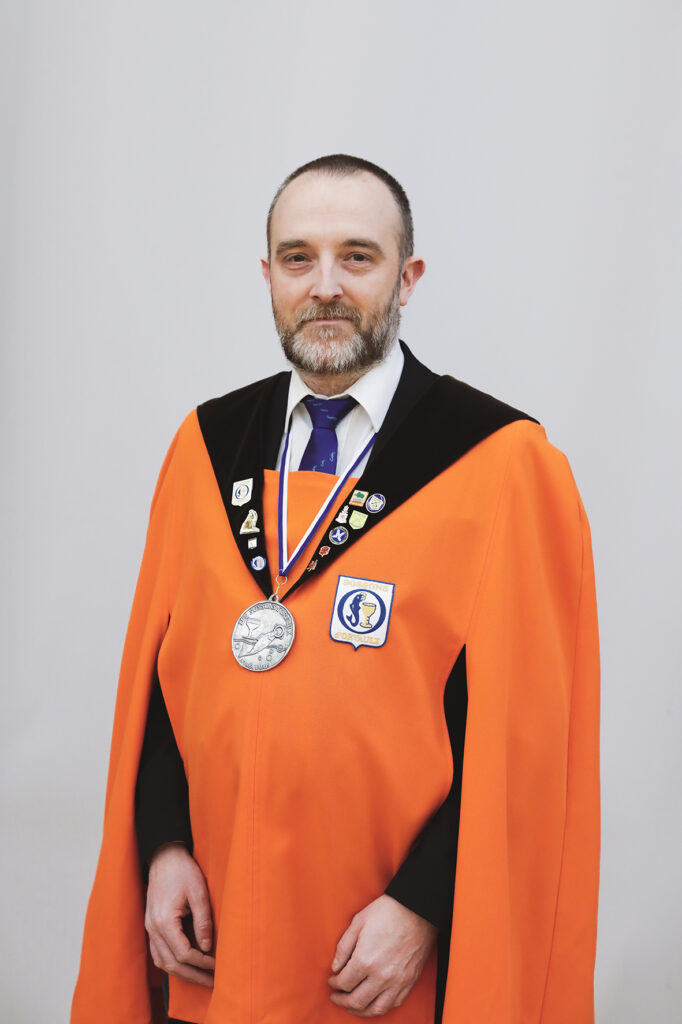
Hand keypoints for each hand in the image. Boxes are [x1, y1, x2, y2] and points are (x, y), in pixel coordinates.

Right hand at [145, 842, 215, 986]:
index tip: (217, 965)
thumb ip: (203, 920)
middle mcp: (153, 928)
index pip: (183, 953)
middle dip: (193, 975)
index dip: (201, 963)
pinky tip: (186, 966)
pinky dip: (172, 963)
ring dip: (182, 973)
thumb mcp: (199, 892)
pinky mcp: (151, 926)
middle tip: (212, 982)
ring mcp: (149, 928)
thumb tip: (207, 947)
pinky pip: (158, 953)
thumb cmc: (183, 870)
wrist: (164, 856)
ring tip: (202, 978)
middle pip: (171, 964)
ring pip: (163, 962)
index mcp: (164, 920)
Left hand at [328, 894, 437, 1016]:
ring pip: (376, 1009)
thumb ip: (343, 947)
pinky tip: (374, 1001)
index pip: (344, 982)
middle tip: (336, 997)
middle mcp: (381, 976)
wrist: (418, 909)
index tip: (332, 980)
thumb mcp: (358, 922)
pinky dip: (381, 1007)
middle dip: (342, 1001)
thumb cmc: (387, 912)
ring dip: (361, 1010)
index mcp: (365, 960)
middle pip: (357, 1001)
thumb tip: (335, 967)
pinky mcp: (410, 981)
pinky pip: (394, 1003)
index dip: (334, 983)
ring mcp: (397, 981)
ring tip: (352, 1006)